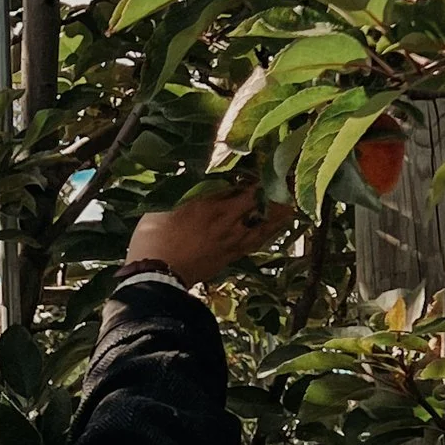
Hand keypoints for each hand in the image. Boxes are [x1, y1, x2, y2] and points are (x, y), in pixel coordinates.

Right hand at [127, 183, 293, 287]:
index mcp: (211, 206)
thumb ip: (181, 191)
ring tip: (291, 207)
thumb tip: (190, 173)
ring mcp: (231, 243)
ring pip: (263, 228)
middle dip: (275, 194)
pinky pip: (254, 245)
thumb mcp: (162, 206)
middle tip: (289, 183)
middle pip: (260, 206)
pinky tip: (271, 232)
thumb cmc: (153, 238)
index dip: (259, 177)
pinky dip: (266, 235)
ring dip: (279, 216)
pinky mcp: (229, 259)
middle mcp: (227, 223)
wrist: (156, 277)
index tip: (270, 166)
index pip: (243, 187)